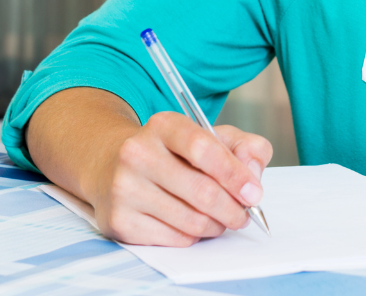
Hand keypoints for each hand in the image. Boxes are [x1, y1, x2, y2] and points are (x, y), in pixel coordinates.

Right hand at [89, 113, 272, 245]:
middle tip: (243, 214)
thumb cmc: (174, 154)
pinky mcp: (119, 220)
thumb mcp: (212, 137)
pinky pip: (175, 239)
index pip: (203, 148)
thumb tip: (253, 174)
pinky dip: (193, 236)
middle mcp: (137, 153)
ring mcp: (124, 188)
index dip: (235, 174)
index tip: (254, 193)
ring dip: (216, 225)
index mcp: (163, 125)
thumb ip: (245, 147)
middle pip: (202, 191)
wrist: (112, 168)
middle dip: (233, 209)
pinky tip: (192, 224)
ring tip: (220, 218)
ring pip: (192, 220)